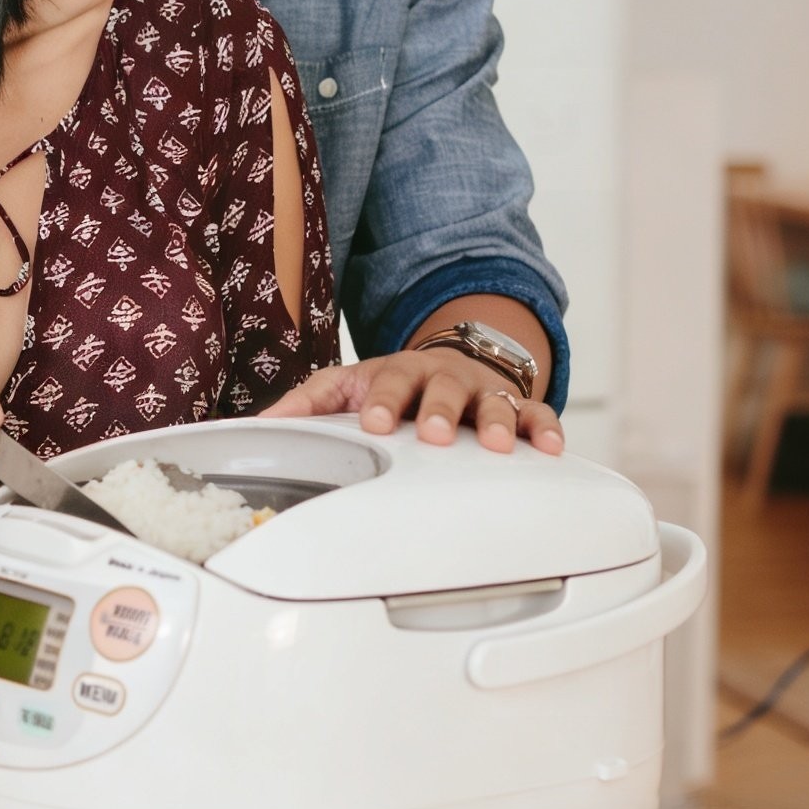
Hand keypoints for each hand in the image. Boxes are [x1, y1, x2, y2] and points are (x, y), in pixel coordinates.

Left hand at [260, 349, 563, 453]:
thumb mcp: (346, 387)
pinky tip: (550, 448)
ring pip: (491, 401)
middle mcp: (439, 378)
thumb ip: (306, 406)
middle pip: (440, 389)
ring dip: (494, 422)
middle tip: (433, 433)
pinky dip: (544, 429)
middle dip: (437, 410)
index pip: (385, 385)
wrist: (449, 360)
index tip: (373, 424)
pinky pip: (536, 414)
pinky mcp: (516, 405)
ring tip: (496, 445)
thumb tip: (258, 427)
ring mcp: (480, 391)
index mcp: (394, 374)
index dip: (380, 403)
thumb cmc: (392, 385)